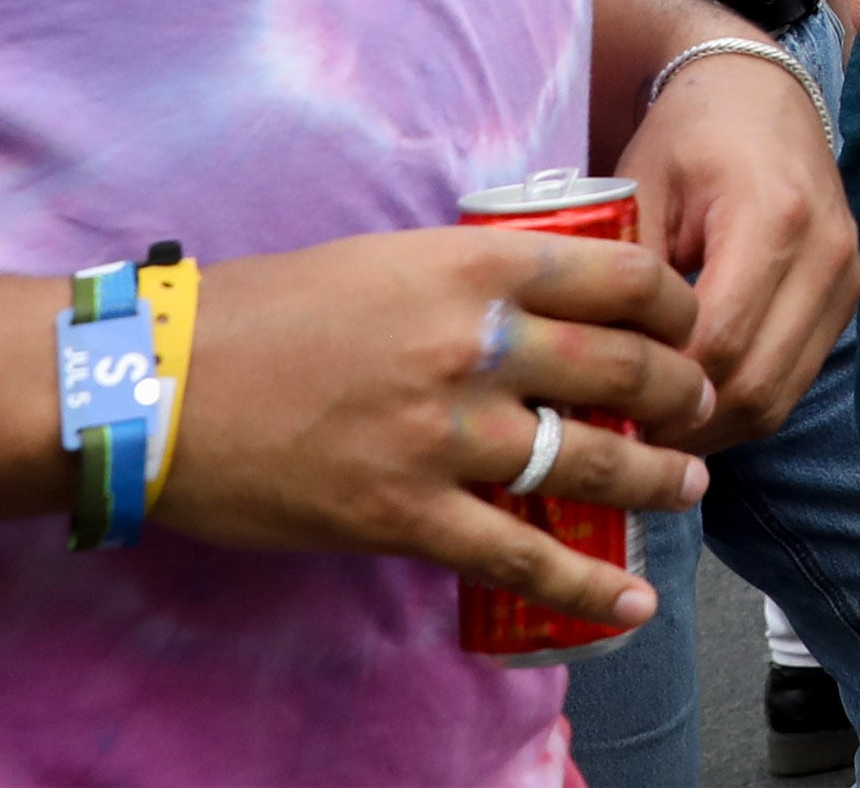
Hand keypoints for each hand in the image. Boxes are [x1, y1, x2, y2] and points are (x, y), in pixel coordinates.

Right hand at [152, 223, 709, 631]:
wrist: (160, 383)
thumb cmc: (267, 311)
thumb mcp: (389, 258)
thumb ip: (472, 281)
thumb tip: (544, 305)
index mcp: (476, 267)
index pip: (623, 277)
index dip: (676, 306)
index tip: (689, 325)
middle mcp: (478, 345)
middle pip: (626, 368)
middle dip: (682, 393)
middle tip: (700, 408)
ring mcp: (445, 435)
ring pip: (592, 462)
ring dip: (656, 479)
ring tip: (687, 487)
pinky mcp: (405, 515)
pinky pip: (521, 557)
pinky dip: (586, 586)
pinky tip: (630, 601)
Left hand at [617, 44, 859, 452]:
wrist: (759, 92)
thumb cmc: (688, 134)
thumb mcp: (641, 188)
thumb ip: (627, 277)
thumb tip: (597, 371)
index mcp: (775, 216)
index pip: (720, 341)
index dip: (659, 389)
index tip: (601, 410)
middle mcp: (826, 252)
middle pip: (757, 384)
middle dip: (685, 422)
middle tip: (619, 437)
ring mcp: (846, 276)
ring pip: (781, 396)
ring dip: (715, 425)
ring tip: (651, 428)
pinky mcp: (847, 294)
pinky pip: (795, 379)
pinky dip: (743, 404)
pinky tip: (692, 401)